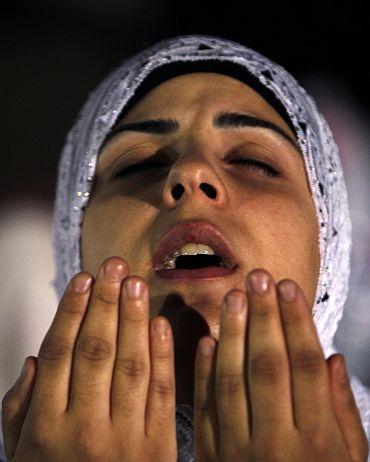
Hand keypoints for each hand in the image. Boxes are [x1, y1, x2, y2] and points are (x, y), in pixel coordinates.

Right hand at [1, 256, 176, 461]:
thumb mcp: (20, 457)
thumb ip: (19, 409)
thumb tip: (33, 359)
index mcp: (46, 429)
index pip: (60, 354)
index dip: (72, 312)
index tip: (83, 279)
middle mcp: (84, 429)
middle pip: (97, 351)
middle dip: (106, 303)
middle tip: (114, 265)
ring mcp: (125, 439)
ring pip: (131, 365)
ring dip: (134, 319)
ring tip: (136, 283)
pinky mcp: (158, 448)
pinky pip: (161, 393)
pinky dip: (162, 355)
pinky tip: (161, 324)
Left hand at [194, 268, 368, 461]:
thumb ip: (342, 413)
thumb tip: (332, 358)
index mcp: (317, 445)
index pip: (304, 368)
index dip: (297, 323)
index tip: (288, 287)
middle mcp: (276, 445)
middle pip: (268, 367)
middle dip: (263, 317)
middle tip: (258, 277)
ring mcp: (237, 453)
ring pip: (231, 382)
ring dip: (230, 334)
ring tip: (233, 296)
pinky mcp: (209, 459)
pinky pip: (204, 409)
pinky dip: (203, 372)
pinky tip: (206, 339)